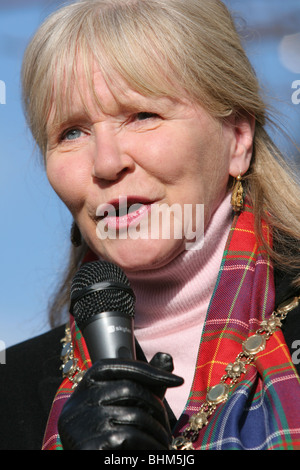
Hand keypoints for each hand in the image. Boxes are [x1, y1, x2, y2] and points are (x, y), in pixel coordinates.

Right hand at [58, 353, 182, 449]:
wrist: (91, 466)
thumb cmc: (113, 437)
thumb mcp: (128, 406)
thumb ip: (145, 384)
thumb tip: (167, 357)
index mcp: (86, 384)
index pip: (120, 365)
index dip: (151, 370)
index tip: (177, 380)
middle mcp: (78, 400)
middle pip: (130, 388)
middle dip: (156, 407)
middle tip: (167, 427)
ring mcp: (80, 422)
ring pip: (134, 414)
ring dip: (157, 431)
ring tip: (164, 442)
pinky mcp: (87, 445)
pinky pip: (130, 436)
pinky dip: (150, 444)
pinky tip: (157, 451)